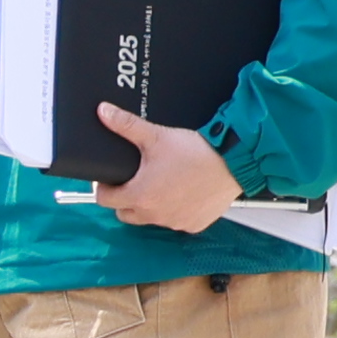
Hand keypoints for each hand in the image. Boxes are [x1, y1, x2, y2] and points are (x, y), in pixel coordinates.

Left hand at [98, 103, 248, 236]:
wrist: (233, 163)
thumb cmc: (196, 152)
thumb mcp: (156, 136)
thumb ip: (126, 125)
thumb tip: (104, 112)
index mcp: (140, 195)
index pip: (104, 200)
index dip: (104, 187)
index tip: (111, 178)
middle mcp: (155, 214)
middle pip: (125, 213)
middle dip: (125, 199)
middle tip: (136, 180)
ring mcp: (175, 222)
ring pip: (151, 219)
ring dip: (150, 206)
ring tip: (161, 183)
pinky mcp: (194, 225)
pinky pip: (176, 221)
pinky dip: (175, 211)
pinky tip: (182, 193)